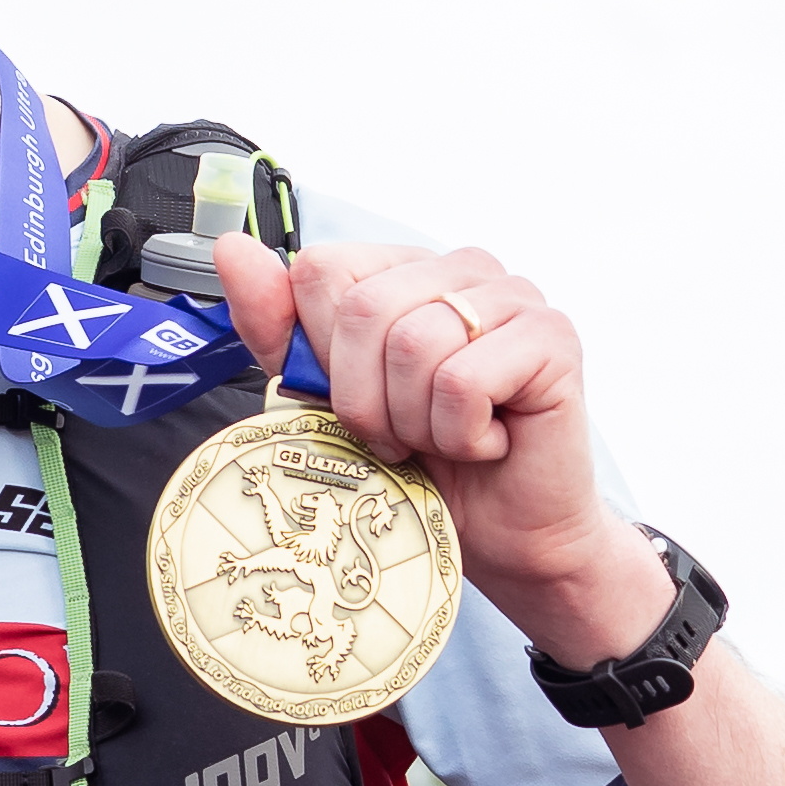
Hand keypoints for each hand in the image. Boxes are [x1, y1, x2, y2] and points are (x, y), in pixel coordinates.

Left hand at [209, 232, 660, 663]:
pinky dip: (461, 434)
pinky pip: (463, 379)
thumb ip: (279, 327)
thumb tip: (232, 248)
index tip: (363, 403)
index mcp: (404, 270)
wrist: (502, 536)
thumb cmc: (423, 466)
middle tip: (404, 436)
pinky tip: (488, 441)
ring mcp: (513, 295)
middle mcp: (462, 267)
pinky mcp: (552, 336)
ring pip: (413, 343)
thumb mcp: (327, 399)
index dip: (326, 358)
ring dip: (417, 421)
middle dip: (368, 399)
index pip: (322, 270)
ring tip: (447, 439)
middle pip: (363, 309)